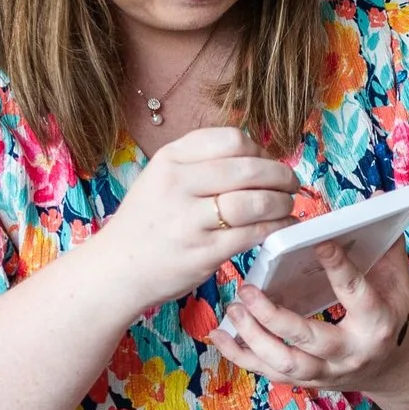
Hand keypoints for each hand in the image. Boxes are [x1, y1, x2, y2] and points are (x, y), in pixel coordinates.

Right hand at [93, 126, 297, 314]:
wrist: (118, 269)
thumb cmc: (147, 223)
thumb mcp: (161, 178)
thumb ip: (200, 163)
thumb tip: (257, 156)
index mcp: (170, 160)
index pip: (231, 140)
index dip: (260, 150)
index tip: (267, 162)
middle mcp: (178, 184)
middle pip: (249, 168)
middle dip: (280, 175)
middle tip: (291, 184)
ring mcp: (191, 219)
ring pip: (256, 201)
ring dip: (282, 202)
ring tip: (287, 205)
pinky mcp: (205, 251)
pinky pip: (254, 233)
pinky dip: (278, 228)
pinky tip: (283, 226)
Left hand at [211, 240, 408, 396]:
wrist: (399, 366)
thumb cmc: (395, 314)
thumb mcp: (399, 280)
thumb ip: (385, 242)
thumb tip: (375, 198)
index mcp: (376, 322)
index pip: (354, 291)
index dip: (337, 266)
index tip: (318, 241)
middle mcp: (351, 351)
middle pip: (308, 338)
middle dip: (273, 317)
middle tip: (247, 289)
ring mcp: (329, 371)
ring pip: (285, 364)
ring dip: (254, 339)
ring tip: (234, 309)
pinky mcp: (310, 381)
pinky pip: (272, 374)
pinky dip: (242, 357)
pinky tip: (221, 336)